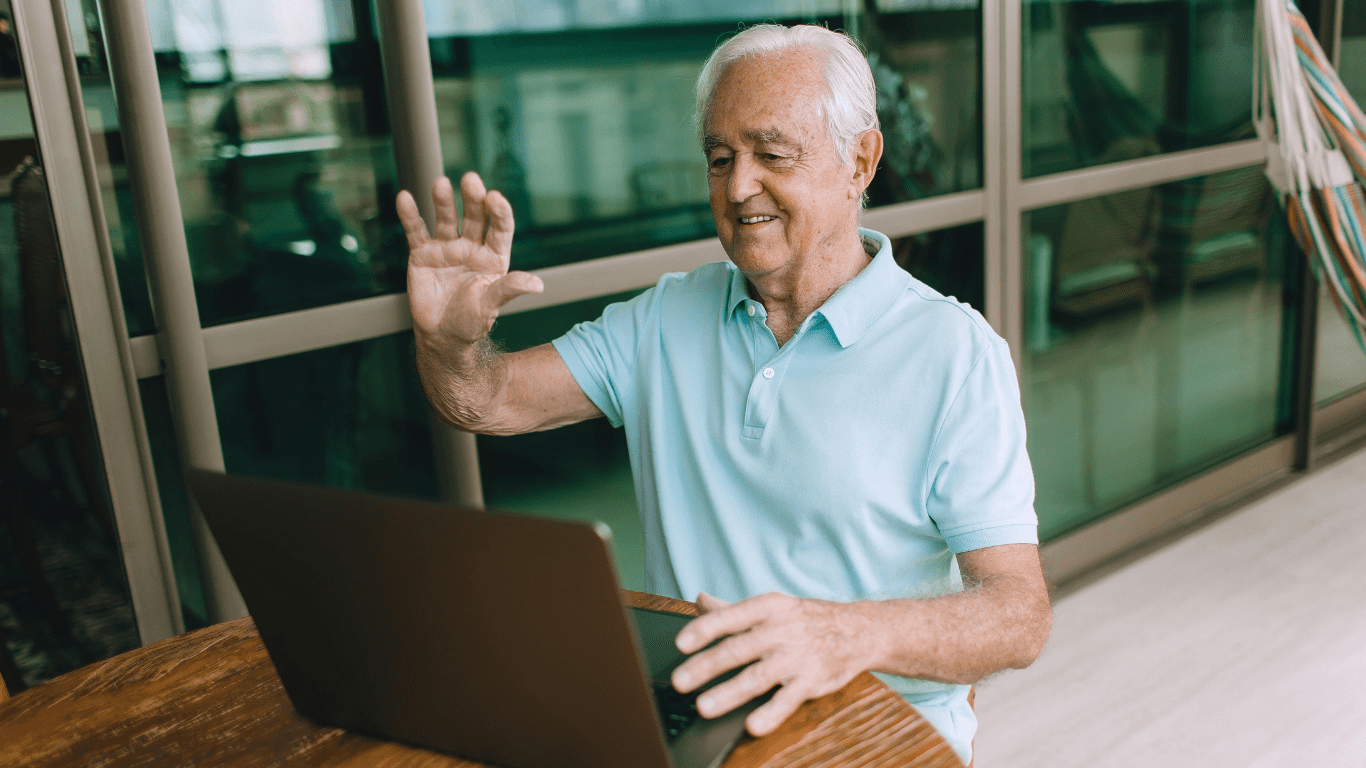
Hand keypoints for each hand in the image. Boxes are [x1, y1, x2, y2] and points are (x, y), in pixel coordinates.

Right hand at [399, 172, 543, 348]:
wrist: (441, 335)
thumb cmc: (471, 322)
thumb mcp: (491, 305)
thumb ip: (509, 289)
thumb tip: (537, 284)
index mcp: (493, 257)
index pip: (499, 228)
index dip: (499, 212)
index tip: (495, 198)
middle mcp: (472, 247)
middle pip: (474, 216)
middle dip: (473, 198)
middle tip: (471, 180)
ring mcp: (447, 248)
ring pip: (446, 218)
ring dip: (443, 201)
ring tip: (440, 184)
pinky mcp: (423, 253)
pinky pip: (416, 231)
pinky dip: (410, 215)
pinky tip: (405, 197)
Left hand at [670, 592, 873, 736]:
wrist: (860, 630)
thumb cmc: (808, 619)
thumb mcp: (774, 606)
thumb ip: (733, 609)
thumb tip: (700, 601)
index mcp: (769, 608)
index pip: (732, 617)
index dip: (705, 629)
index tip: (681, 643)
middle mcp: (782, 631)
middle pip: (738, 649)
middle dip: (706, 666)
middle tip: (679, 681)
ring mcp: (797, 657)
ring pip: (758, 676)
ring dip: (729, 693)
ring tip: (704, 706)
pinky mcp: (812, 681)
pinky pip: (788, 699)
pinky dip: (771, 713)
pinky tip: (752, 725)